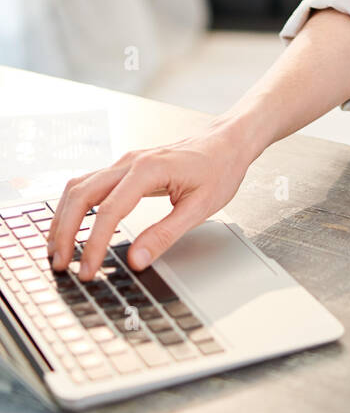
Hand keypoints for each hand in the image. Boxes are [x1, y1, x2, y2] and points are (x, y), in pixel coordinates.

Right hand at [46, 120, 251, 280]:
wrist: (227, 141)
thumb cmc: (219, 169)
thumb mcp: (200, 208)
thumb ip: (166, 234)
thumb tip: (136, 260)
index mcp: (148, 169)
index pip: (109, 210)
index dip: (94, 244)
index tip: (88, 270)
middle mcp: (130, 161)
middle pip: (81, 194)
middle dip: (65, 231)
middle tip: (60, 264)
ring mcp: (125, 161)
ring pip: (79, 186)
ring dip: (64, 217)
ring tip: (59, 249)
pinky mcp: (125, 167)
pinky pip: (90, 184)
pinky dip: (75, 206)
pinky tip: (72, 226)